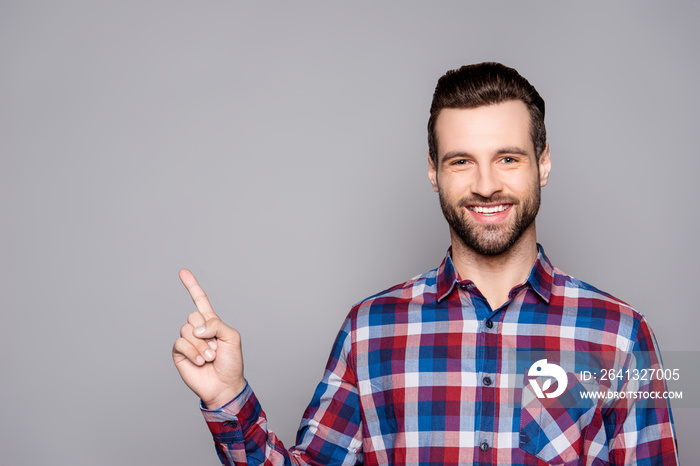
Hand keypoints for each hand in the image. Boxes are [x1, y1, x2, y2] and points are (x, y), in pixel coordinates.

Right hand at [172, 269, 245, 408]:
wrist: (224, 385)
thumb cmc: (231, 362)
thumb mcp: (232, 337)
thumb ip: (216, 324)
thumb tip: (195, 328)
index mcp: (211, 322)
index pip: (200, 300)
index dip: (191, 286)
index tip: (183, 271)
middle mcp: (197, 329)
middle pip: (193, 315)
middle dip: (207, 332)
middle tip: (216, 348)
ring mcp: (187, 340)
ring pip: (187, 329)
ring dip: (202, 346)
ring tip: (210, 357)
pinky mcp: (179, 353)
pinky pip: (181, 343)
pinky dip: (193, 352)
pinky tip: (201, 362)